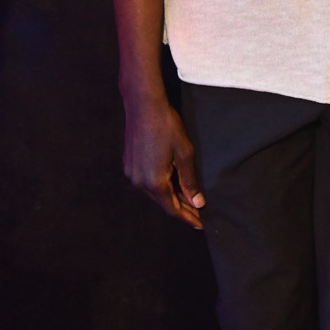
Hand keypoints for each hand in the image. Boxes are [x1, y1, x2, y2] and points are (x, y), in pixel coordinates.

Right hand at [122, 88, 203, 227]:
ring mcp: (131, 174)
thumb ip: (190, 181)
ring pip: (154, 193)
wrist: (143, 105)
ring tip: (188, 198)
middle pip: (163, 203)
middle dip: (181, 208)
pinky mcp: (129, 164)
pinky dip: (160, 186)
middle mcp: (139, 183)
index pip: (173, 209)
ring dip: (170, 197)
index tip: (200, 224)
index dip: (188, 218)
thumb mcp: (184, 154)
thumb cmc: (166, 126)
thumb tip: (197, 202)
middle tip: (198, 211)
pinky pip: (146, 182)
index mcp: (154, 182)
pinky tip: (171, 182)